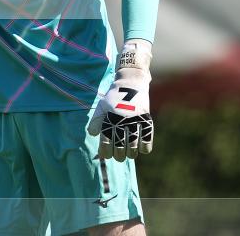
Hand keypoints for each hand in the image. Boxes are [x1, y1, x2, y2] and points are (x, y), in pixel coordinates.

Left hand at [87, 40, 153, 161]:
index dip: (105, 151)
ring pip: (133, 144)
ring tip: (129, 155)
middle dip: (119, 155)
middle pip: (120, 145)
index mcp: (109, 117)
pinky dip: (145, 146)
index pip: (106, 140)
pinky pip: (147, 136)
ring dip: (131, 153)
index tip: (106, 155)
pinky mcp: (145, 117)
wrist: (130, 82)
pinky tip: (142, 150)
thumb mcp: (101, 106)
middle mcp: (121, 119)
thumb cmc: (113, 97)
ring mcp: (134, 119)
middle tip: (119, 157)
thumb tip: (92, 135)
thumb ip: (95, 121)